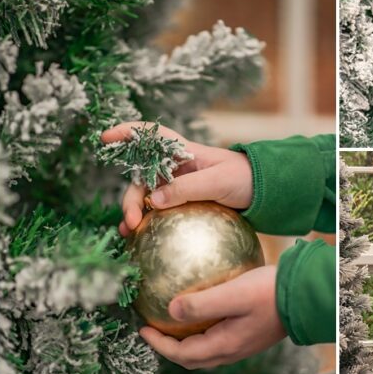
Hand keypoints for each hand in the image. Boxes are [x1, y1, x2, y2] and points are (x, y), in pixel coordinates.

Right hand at [100, 122, 252, 237]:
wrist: (267, 192)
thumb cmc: (244, 178)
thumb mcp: (218, 180)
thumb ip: (187, 188)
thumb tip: (154, 200)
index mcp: (184, 152)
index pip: (151, 136)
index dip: (128, 132)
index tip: (106, 136)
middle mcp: (176, 168)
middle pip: (142, 177)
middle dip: (131, 196)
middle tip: (132, 221)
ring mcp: (179, 187)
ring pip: (147, 197)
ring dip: (135, 212)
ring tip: (129, 231)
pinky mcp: (184, 206)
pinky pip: (160, 213)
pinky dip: (148, 224)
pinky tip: (140, 241)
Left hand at [140, 265, 286, 368]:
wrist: (305, 295)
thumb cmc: (270, 293)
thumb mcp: (233, 294)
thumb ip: (202, 303)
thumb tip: (170, 310)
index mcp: (224, 345)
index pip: (182, 354)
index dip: (160, 345)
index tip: (143, 329)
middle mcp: (232, 350)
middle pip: (192, 357)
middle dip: (170, 347)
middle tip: (155, 328)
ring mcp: (243, 343)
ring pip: (207, 348)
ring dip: (187, 339)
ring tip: (176, 320)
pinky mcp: (252, 332)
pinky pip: (220, 335)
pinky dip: (205, 328)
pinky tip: (207, 305)